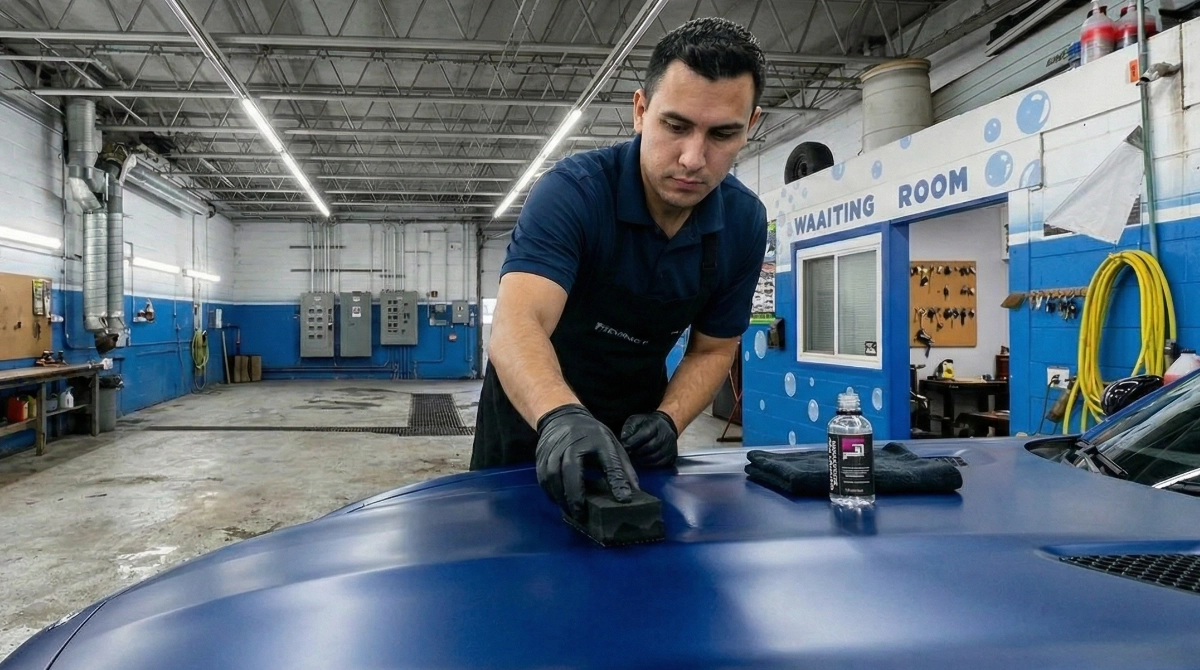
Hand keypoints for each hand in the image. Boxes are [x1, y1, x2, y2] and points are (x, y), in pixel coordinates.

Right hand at [535, 404, 639, 518]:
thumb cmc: (590, 435)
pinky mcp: (540, 457)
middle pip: (570, 471)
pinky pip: (543, 480)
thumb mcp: (610, 445)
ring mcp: (552, 449)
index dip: (616, 480)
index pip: (608, 462)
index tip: (622, 499)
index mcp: (595, 439)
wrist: (562, 417)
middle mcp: (570, 443)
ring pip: (552, 477)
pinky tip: (561, 501)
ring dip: (561, 497)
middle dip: (575, 496)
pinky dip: (551, 493)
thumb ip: (622, 469)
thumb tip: (632, 494)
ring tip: (571, 512)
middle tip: (582, 516)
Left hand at [621, 411, 678, 468]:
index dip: (634, 441)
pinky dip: (650, 465)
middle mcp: (666, 435)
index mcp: (656, 424)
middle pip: (651, 447)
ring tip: (634, 458)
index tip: (625, 446)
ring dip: (642, 460)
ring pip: (655, 457)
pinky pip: (660, 464)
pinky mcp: (672, 455)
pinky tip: (643, 462)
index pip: (646, 434)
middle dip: (637, 452)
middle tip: (629, 454)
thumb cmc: (647, 424)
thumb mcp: (636, 420)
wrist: (666, 425)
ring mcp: (670, 446)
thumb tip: (624, 440)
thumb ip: (629, 428)